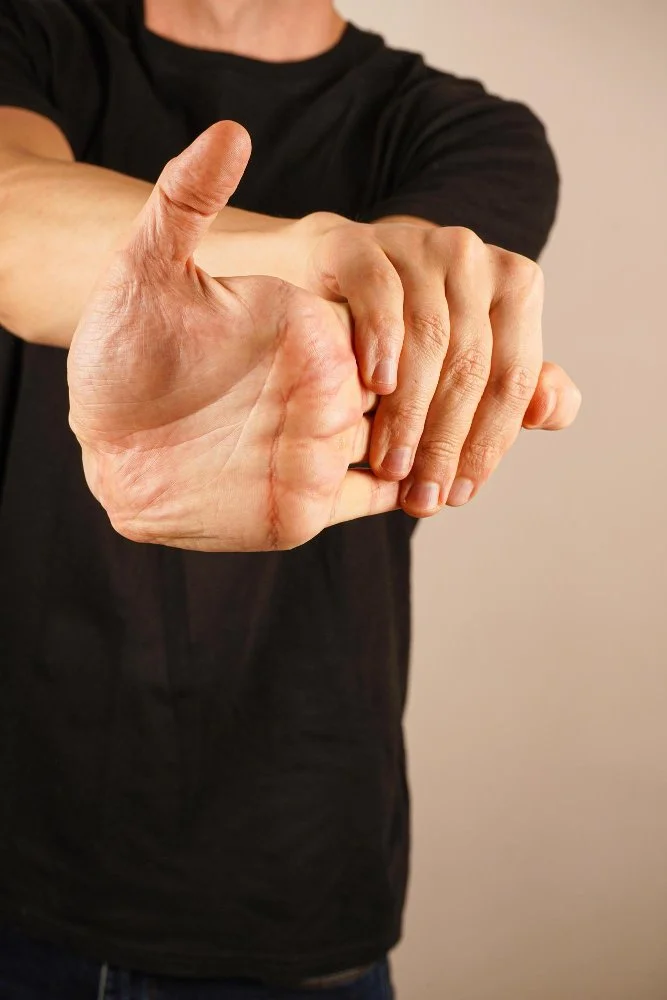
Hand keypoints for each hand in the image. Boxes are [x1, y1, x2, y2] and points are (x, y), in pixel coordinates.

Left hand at [68, 123, 398, 551]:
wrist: (105, 433)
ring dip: (440, 445)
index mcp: (306, 317)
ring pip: (411, 434)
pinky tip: (426, 494)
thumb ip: (184, 202)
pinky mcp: (317, 494)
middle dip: (437, 397)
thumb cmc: (122, 347)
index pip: (379, 304)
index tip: (375, 375)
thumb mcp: (147, 269)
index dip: (389, 334)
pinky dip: (403, 495)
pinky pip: (375, 495)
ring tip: (447, 469)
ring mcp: (325, 434)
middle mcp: (328, 374)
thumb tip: (230, 132)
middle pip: (415, 375)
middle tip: (425, 425)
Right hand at [291, 213, 581, 516]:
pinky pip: (380, 295)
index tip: (460, 495)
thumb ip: (520, 390)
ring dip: (410, 413)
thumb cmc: (414, 331)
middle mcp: (474, 260)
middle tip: (423, 496)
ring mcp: (420, 246)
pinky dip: (382, 343)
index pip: (514, 376)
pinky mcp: (365, 244)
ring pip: (427, 336)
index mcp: (515, 287)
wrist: (340, 275)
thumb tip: (549, 409)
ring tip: (393, 465)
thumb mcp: (473, 359)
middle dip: (446, 441)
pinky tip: (377, 387)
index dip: (490, 442)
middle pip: (470, 363)